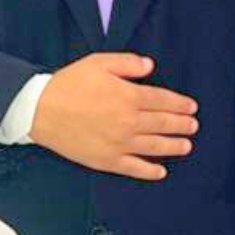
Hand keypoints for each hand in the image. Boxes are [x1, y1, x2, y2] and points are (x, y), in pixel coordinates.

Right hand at [29, 52, 197, 179]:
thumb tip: (150, 67)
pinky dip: (150, 170)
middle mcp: (128, 122)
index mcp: (129, 96)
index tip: (191, 107)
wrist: (40, 110)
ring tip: (186, 146)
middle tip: (194, 126)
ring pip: (154, 146)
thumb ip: (128, 63)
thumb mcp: (99, 62)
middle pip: (163, 124)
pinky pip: (134, 168)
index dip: (180, 104)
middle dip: (182, 125)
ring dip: (174, 146)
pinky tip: (161, 171)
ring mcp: (119, 143)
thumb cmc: (69, 84)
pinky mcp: (106, 160)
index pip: (163, 101)